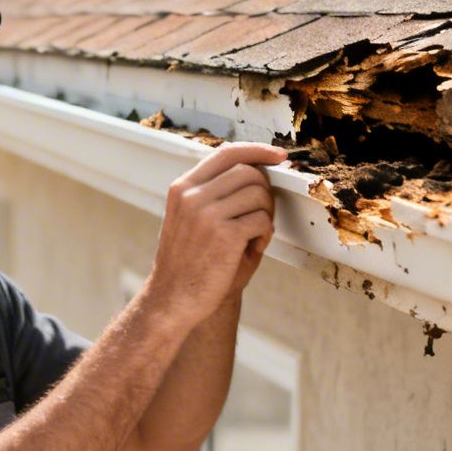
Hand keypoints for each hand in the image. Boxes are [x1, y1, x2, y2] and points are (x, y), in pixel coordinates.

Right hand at [141, 142, 284, 326]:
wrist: (173, 300)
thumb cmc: (189, 262)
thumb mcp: (191, 218)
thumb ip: (216, 193)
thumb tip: (258, 171)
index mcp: (183, 188)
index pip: (226, 153)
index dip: (257, 150)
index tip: (278, 155)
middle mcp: (192, 196)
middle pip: (248, 172)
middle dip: (264, 191)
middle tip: (261, 215)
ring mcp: (207, 214)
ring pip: (259, 194)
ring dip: (266, 214)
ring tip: (254, 235)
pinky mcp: (224, 235)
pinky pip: (262, 220)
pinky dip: (265, 234)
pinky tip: (252, 248)